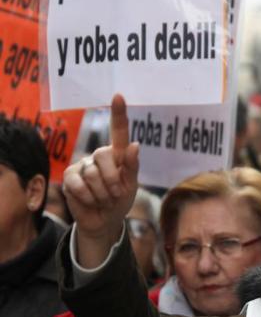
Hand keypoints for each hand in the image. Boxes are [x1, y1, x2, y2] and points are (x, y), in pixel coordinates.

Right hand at [63, 94, 138, 267]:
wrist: (104, 221)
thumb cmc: (120, 200)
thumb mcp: (131, 185)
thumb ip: (132, 167)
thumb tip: (135, 145)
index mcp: (119, 154)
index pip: (119, 130)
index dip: (118, 113)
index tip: (119, 96)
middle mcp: (100, 155)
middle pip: (103, 156)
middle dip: (112, 180)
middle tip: (115, 194)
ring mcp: (83, 164)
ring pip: (91, 173)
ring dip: (101, 192)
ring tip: (104, 199)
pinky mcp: (70, 176)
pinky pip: (78, 184)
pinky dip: (88, 197)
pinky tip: (90, 201)